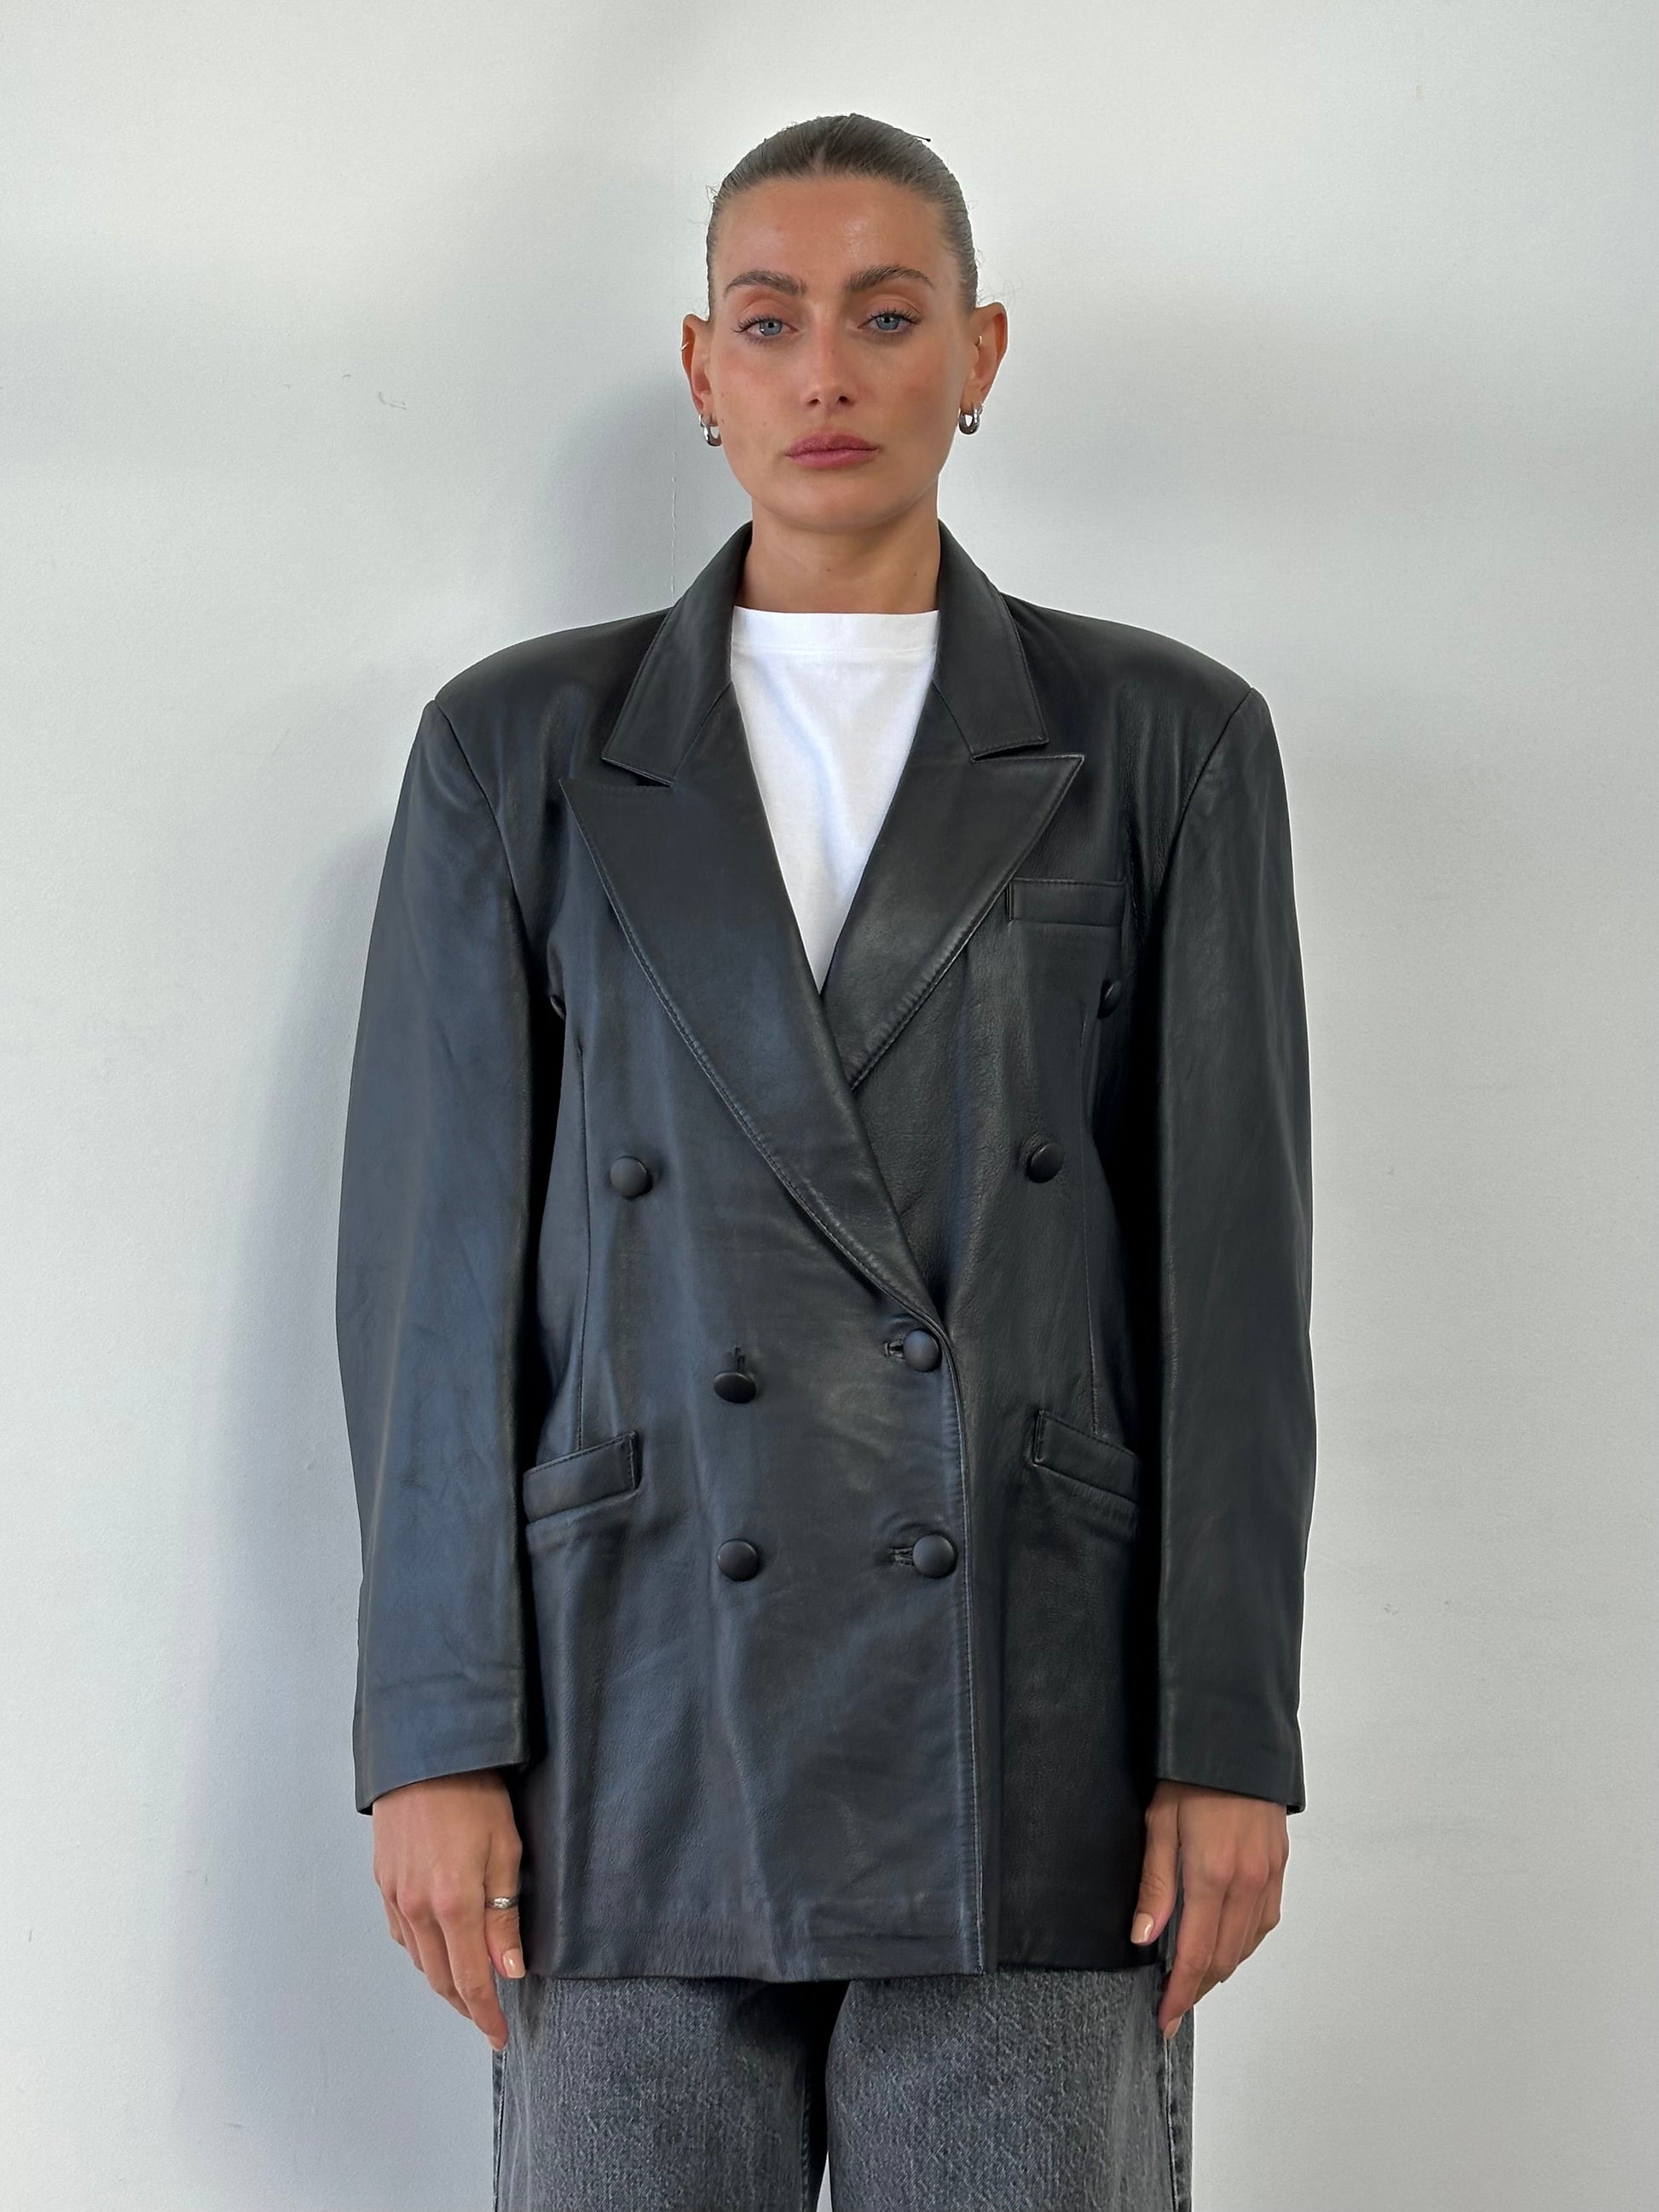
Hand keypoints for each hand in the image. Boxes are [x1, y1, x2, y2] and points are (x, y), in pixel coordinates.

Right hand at [371, 1770, 526, 2050]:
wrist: (425, 1755)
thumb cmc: (475, 1795)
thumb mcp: (506, 1851)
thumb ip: (504, 1917)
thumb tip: (508, 1971)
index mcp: (453, 1904)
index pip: (470, 1981)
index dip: (485, 2016)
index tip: (499, 2037)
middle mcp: (417, 1909)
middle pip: (440, 1979)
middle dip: (465, 2005)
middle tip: (487, 2018)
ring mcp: (395, 1897)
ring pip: (419, 1960)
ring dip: (444, 1980)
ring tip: (469, 1987)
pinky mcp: (383, 1883)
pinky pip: (402, 1934)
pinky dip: (422, 1951)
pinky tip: (439, 1947)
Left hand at [1129, 1780, 1287, 2038]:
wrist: (1234, 1737)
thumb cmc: (1189, 1775)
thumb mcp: (1159, 1823)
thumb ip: (1156, 1885)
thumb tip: (1144, 1938)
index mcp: (1213, 1876)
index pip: (1196, 1955)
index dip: (1180, 1994)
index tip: (1164, 2019)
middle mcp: (1247, 1883)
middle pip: (1224, 1958)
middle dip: (1198, 1988)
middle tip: (1172, 2004)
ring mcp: (1268, 1876)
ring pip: (1247, 1943)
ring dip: (1221, 1967)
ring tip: (1194, 1979)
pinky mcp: (1278, 1865)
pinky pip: (1264, 1919)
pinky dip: (1244, 1941)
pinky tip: (1227, 1942)